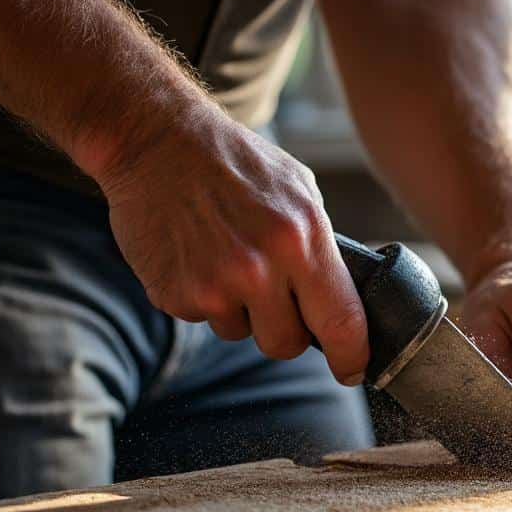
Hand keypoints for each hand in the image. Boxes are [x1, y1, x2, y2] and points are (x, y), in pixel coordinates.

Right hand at [96, 107, 368, 384]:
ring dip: (241, 310)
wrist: (156, 140)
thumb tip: (344, 300)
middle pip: (289, 345)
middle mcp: (259, 268)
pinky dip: (203, 296)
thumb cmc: (236, 163)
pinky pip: (203, 319)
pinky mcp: (174, 295)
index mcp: (301, 239)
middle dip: (287, 330)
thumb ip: (320, 248)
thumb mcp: (300, 192)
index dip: (352, 357)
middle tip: (274, 295)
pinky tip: (198, 255)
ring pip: (243, 334)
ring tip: (228, 257)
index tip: (354, 371)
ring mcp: (214, 285)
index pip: (341, 322)